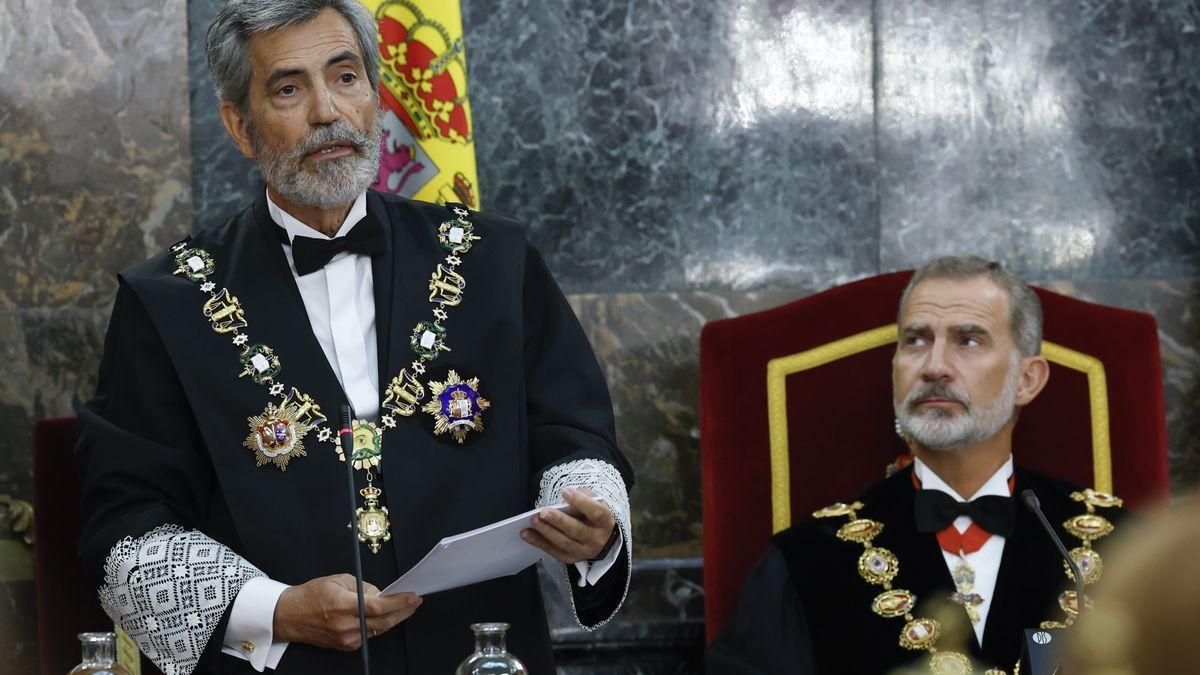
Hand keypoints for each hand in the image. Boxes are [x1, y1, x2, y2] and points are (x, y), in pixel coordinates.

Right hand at [272, 574, 420, 649]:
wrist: (289, 616)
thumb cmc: (311, 595)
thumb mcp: (338, 580)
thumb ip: (363, 587)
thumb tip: (382, 594)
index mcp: (343, 605)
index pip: (379, 606)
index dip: (399, 602)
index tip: (413, 596)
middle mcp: (345, 625)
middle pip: (384, 621)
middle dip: (404, 610)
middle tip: (415, 600)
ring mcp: (346, 638)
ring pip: (379, 628)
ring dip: (393, 617)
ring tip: (403, 605)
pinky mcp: (346, 646)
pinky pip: (369, 634)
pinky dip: (378, 624)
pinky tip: (382, 615)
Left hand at [521, 488, 616, 564]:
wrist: (603, 540)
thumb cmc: (594, 516)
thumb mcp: (596, 502)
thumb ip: (584, 496)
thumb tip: (567, 496)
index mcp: (604, 521)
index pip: (595, 512)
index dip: (581, 502)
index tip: (565, 492)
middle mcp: (595, 539)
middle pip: (576, 530)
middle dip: (558, 520)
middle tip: (543, 512)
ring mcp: (583, 551)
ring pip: (563, 542)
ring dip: (546, 531)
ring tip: (533, 520)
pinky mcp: (571, 558)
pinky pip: (553, 551)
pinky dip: (538, 542)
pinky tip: (526, 533)